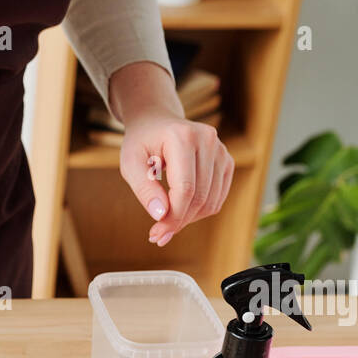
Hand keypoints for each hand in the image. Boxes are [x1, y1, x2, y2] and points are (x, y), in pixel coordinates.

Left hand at [110, 63, 233, 246]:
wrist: (156, 122)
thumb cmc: (141, 143)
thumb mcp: (130, 164)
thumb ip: (144, 189)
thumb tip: (160, 215)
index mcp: (183, 137)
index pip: (185, 188)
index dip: (172, 217)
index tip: (155, 234)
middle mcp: (208, 140)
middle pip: (199, 197)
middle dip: (178, 222)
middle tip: (158, 235)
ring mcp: (221, 150)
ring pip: (211, 201)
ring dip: (188, 220)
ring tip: (166, 224)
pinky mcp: (226, 161)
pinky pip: (217, 198)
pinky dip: (199, 212)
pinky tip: (180, 212)